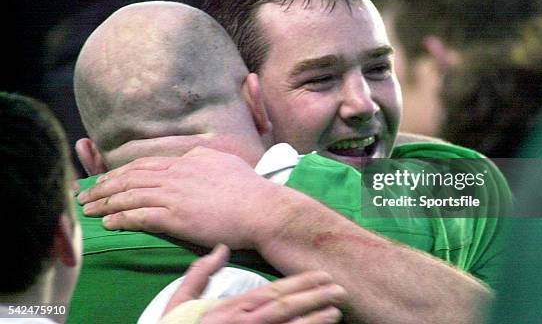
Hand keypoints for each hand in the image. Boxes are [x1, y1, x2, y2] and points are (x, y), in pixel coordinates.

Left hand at [77, 146, 285, 248]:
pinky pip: (139, 215)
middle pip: (131, 177)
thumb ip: (205, 159)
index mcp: (188, 160)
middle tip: (86, 194)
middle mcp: (177, 173)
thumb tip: (194, 157)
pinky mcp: (176, 216)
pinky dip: (120, 218)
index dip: (121, 171)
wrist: (261, 208)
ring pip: (130, 194)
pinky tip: (108, 223)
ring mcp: (175, 194)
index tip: (107, 179)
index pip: (146, 164)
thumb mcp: (226, 162)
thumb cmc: (250, 189)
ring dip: (105, 202)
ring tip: (88, 209)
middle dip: (103, 185)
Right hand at [163, 244, 345, 323]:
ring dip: (315, 322)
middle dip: (315, 298)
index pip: (272, 293)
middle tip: (340, 290)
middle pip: (287, 310)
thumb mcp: (179, 303)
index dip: (299, 284)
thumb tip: (220, 248)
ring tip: (337, 312)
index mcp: (230, 309)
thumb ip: (199, 275)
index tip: (321, 276)